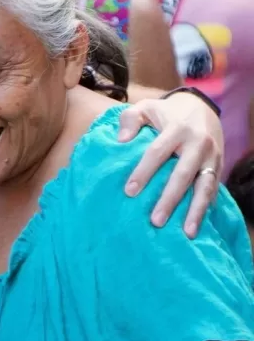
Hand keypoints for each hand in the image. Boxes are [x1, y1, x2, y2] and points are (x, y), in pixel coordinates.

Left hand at [118, 93, 223, 236]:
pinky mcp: (219, 167)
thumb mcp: (146, 107)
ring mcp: (212, 157)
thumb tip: (121, 141)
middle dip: (169, 199)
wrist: (202, 108)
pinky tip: (197, 225)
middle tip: (155, 221)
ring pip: (205, 187)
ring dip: (195, 211)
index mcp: (177, 128)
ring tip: (187, 232)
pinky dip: (206, 208)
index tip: (129, 192)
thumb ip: (130, 120)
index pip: (157, 153)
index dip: (143, 172)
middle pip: (183, 175)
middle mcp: (198, 144)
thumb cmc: (166, 112)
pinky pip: (214, 190)